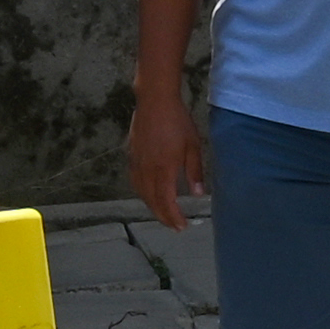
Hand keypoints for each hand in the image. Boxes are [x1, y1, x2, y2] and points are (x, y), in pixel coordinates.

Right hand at [123, 85, 206, 227]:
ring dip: (152, 207)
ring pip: (142, 194)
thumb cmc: (177, 121)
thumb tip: (197, 194)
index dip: (173, 217)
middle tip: (174, 226)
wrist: (154, 101)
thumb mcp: (193, 145)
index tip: (181, 226)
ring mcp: (137, 164)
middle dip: (163, 216)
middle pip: (152, 201)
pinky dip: (143, 194)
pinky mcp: (132, 157)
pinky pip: (135, 183)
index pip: (166, 201)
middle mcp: (147, 170)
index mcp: (164, 169)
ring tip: (163, 214)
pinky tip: (149, 194)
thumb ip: (194, 171)